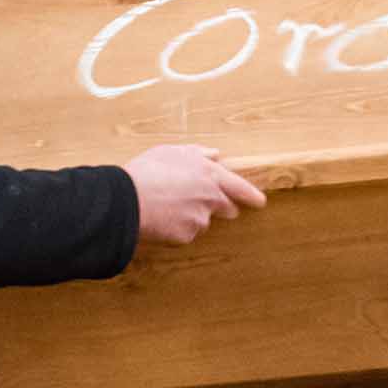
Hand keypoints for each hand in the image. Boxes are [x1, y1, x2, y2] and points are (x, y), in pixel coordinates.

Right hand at [122, 144, 266, 245]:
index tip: (260, 202)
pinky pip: (185, 234)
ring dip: (192, 217)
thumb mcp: (172, 152)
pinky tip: (160, 219)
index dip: (252, 195)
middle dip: (221, 208)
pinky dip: (176, 229)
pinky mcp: (187, 236)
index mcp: (210, 174)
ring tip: (167, 207)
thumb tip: (216, 154)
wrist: (128, 200)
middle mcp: (211, 198)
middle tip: (200, 204)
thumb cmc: (147, 171)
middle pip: (227, 209)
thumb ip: (198, 153)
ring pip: (202, 221)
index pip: (240, 187)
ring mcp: (200, 219)